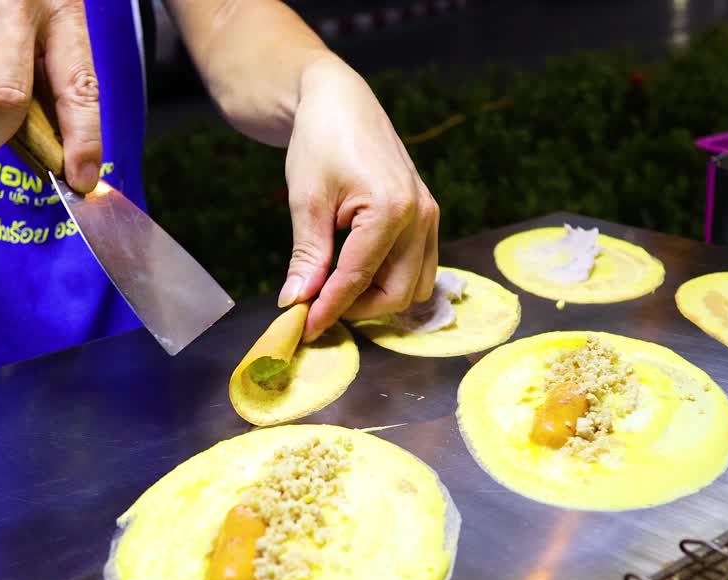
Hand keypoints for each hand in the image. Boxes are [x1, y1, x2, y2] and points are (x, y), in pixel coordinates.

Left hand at [278, 58, 438, 341]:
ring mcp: (430, 217)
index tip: (302, 329)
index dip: (327, 310)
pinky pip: (420, 267)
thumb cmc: (320, 142)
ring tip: (336, 289)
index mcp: (391, 210)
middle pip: (396, 294)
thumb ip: (308, 256)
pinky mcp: (429, 217)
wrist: (342, 103)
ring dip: (378, 299)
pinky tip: (358, 273)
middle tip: (318, 308)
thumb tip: (296, 302)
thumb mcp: (307, 201)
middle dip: (357, 310)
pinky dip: (391, 280)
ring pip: (415, 287)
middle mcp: (421, 217)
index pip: (357, 279)